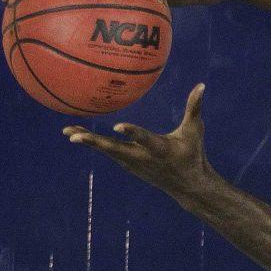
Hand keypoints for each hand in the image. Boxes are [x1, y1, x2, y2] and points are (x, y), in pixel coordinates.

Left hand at [62, 83, 213, 196]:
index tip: (116, 127)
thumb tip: (202, 85)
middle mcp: (142, 157)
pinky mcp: (129, 165)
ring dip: (88, 141)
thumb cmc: (193, 153)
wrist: (188, 185)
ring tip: (68, 131)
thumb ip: (194, 107)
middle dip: (94, 143)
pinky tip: (81, 136)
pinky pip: (108, 152)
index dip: (131, 133)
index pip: (144, 139)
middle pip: (114, 150)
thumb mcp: (195, 130)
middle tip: (73, 136)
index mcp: (159, 148)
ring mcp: (133, 163)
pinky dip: (94, 144)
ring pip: (107, 151)